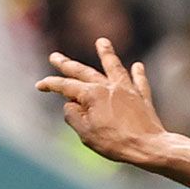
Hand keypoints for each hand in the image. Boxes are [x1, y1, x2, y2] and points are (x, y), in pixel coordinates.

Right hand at [37, 38, 167, 166]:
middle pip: (85, 72)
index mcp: (92, 95)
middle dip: (67, 64)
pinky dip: (138, 74)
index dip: (50, 85)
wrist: (149, 147)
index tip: (40, 86)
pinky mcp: (143, 99)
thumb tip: (70, 104)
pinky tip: (138, 66)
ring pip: (115, 68)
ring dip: (107, 54)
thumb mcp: (85, 133)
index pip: (66, 86)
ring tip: (103, 41)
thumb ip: (73, 116)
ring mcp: (128, 91)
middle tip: (55, 57)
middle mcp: (109, 87)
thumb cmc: (116, 143)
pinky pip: (140, 83)